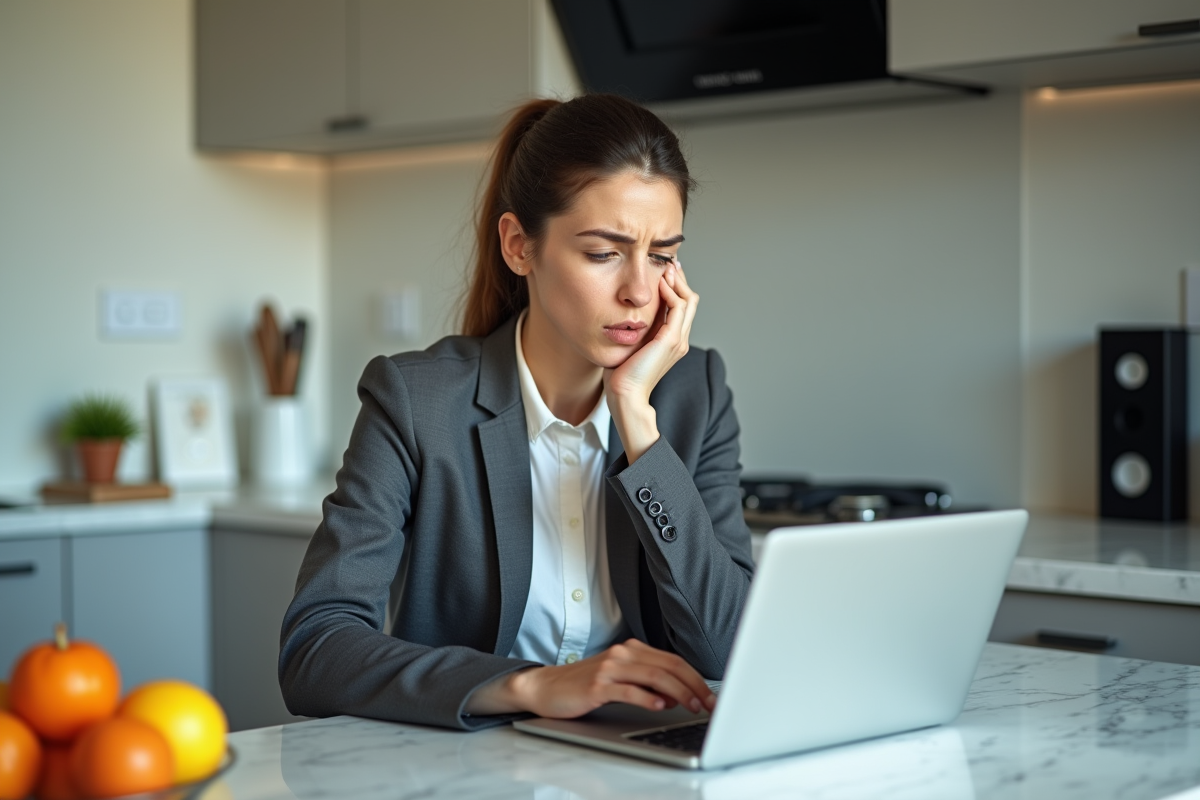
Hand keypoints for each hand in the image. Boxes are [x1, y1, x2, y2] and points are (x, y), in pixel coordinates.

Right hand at [465, 639, 715, 718]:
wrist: (546, 688)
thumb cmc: (584, 686)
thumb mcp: (619, 680)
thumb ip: (647, 683)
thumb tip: (677, 696)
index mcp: (631, 650)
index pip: (672, 660)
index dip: (695, 677)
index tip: (711, 695)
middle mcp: (623, 654)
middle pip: (668, 666)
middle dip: (694, 685)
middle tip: (709, 703)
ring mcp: (609, 668)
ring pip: (654, 676)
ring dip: (679, 692)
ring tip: (693, 706)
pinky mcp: (597, 685)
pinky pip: (629, 690)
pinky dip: (648, 698)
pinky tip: (661, 706)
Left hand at [605, 262, 698, 461]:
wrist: (625, 394)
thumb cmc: (622, 373)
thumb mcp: (630, 343)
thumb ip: (635, 328)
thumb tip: (624, 310)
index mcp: (671, 340)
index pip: (682, 305)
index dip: (675, 285)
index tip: (663, 269)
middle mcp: (679, 339)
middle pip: (689, 299)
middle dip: (679, 278)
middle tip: (668, 262)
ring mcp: (677, 340)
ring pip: (688, 300)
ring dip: (676, 281)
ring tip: (664, 267)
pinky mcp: (671, 340)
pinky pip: (678, 307)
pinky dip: (671, 292)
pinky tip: (659, 284)